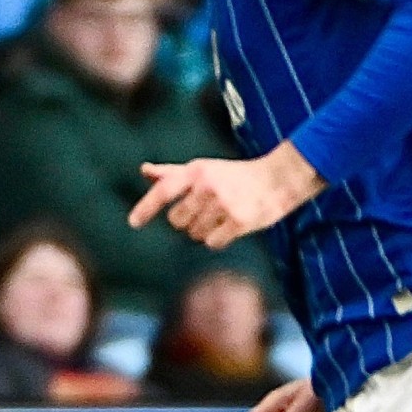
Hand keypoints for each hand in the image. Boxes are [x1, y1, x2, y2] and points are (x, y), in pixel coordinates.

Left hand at [130, 142, 321, 248]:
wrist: (278, 179)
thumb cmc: (237, 175)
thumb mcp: (205, 169)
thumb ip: (173, 173)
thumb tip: (145, 171)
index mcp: (196, 171)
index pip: (163, 191)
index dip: (145, 208)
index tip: (133, 223)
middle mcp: (207, 187)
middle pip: (177, 221)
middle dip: (188, 221)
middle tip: (209, 211)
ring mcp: (223, 204)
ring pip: (195, 234)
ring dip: (205, 231)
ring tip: (223, 216)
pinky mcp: (239, 221)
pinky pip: (213, 243)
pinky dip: (219, 239)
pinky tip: (232, 226)